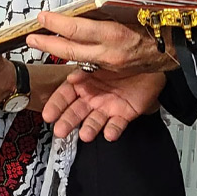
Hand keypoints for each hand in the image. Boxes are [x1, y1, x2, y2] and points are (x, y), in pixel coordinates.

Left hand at [26, 0, 177, 74]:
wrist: (182, 45)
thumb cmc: (158, 17)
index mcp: (115, 32)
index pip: (77, 28)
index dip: (56, 23)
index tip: (42, 16)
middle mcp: (111, 53)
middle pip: (69, 50)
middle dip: (46, 44)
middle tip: (30, 37)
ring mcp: (112, 66)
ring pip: (76, 61)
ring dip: (55, 53)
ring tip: (38, 43)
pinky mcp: (115, 71)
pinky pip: (89, 66)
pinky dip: (73, 60)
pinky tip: (60, 52)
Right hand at [42, 68, 165, 141]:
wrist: (148, 63)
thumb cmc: (121, 60)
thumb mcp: (97, 62)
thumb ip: (83, 71)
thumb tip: (71, 79)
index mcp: (82, 84)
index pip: (64, 96)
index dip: (55, 105)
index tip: (47, 115)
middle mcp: (92, 97)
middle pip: (76, 112)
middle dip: (67, 122)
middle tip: (60, 131)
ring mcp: (107, 107)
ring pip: (94, 121)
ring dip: (89, 129)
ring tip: (85, 135)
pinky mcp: (123, 114)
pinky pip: (117, 124)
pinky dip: (113, 130)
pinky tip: (109, 134)